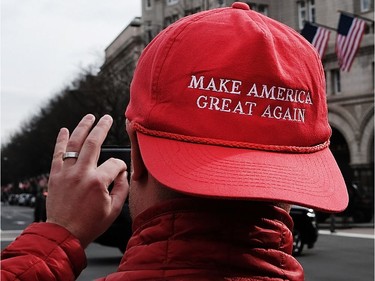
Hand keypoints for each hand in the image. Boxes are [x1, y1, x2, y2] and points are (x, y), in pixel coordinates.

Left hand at [46, 114, 128, 247]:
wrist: (63, 234)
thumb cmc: (90, 224)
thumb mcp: (114, 209)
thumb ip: (122, 188)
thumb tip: (122, 173)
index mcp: (98, 182)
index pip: (114, 163)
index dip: (121, 166)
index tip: (120, 172)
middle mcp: (82, 173)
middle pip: (93, 143)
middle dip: (102, 127)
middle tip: (107, 118)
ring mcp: (66, 173)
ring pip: (74, 144)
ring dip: (82, 127)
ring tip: (89, 117)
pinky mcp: (55, 175)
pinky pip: (57, 153)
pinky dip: (60, 140)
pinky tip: (64, 130)